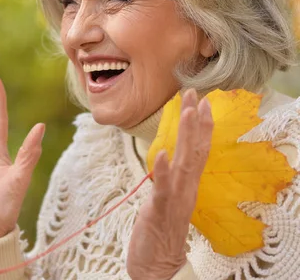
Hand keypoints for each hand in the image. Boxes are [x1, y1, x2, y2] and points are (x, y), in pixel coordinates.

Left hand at [127, 89, 212, 279]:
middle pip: (195, 151)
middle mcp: (186, 189)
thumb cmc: (159, 231)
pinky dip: (164, 171)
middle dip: (195, 121)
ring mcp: (175, 200)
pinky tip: (163, 154)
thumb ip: (168, 179)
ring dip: (187, 137)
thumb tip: (167, 158)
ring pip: (184, 164)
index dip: (200, 126)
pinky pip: (163, 190)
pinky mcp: (159, 212)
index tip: (200, 101)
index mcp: (186, 185)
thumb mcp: (165, 199)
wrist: (156, 265)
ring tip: (188, 112)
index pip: (197, 150)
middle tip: (195, 94)